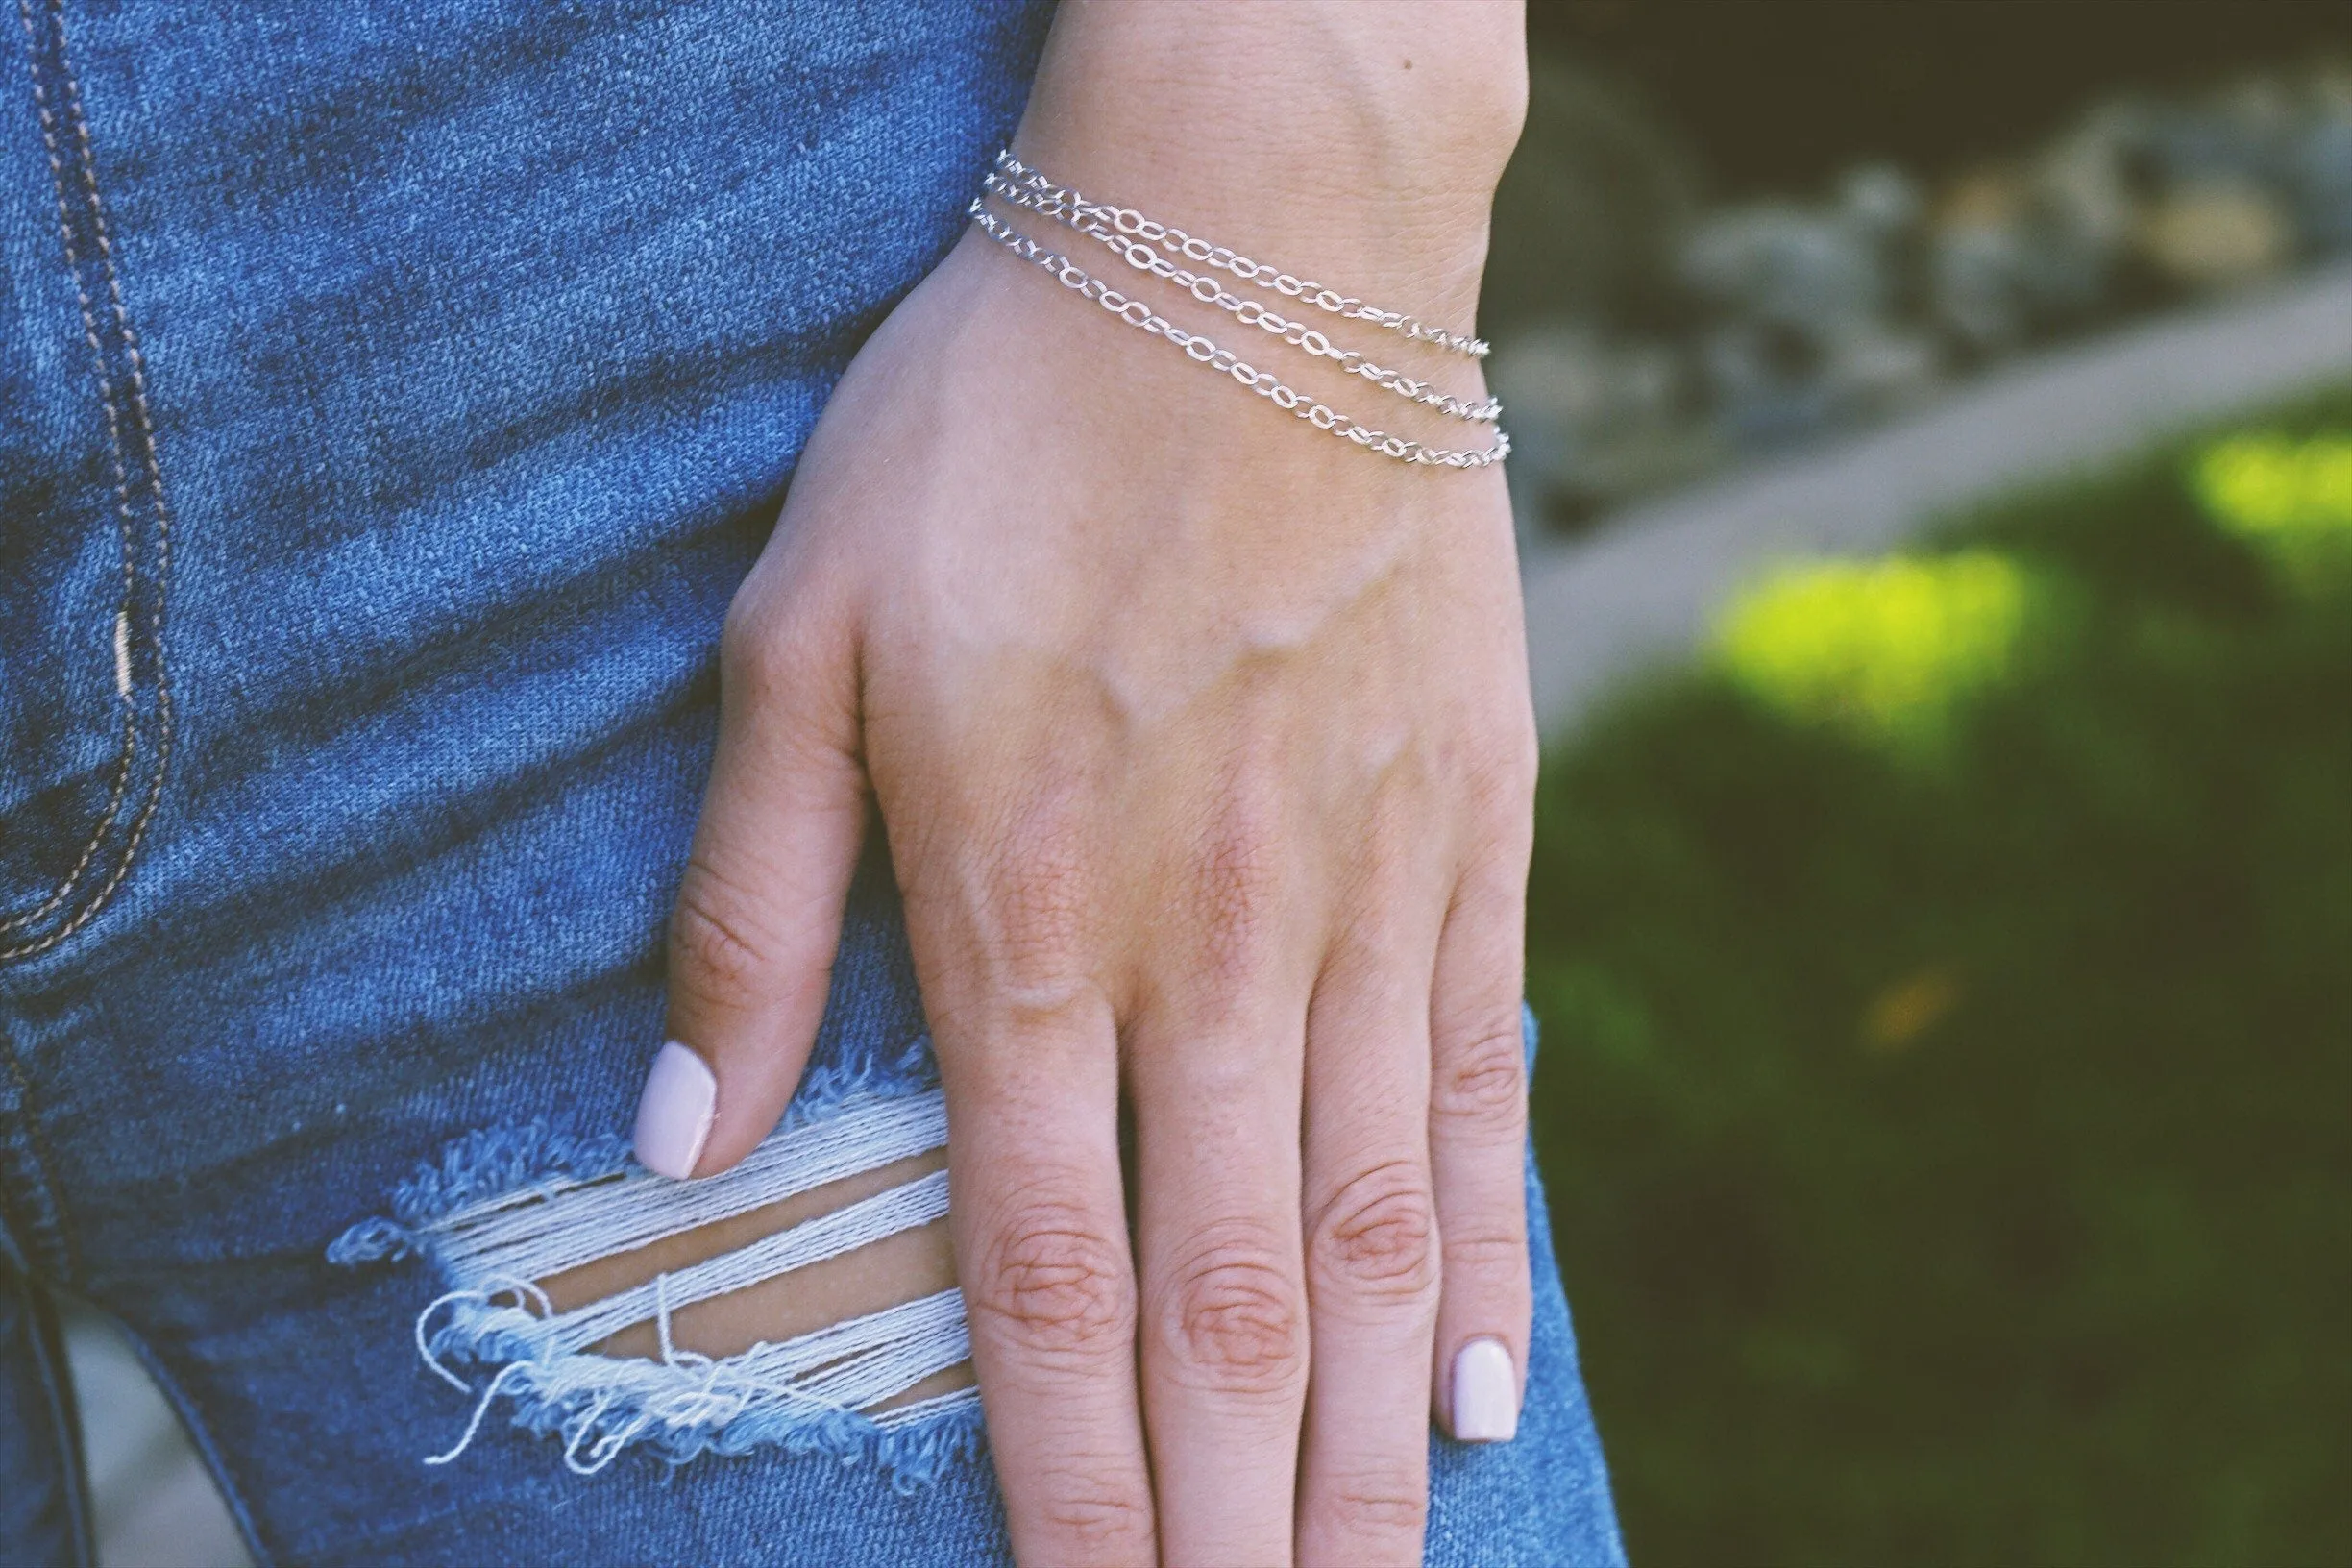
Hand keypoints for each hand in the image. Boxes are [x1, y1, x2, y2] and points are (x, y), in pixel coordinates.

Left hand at [652, 7, 1531, 1562]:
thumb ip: (748, 907)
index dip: (1062, 1481)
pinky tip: (1477, 1390)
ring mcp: (1366, 893)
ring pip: (1373, 1229)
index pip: (1040, 1274)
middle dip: (1229, 1518)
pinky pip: (1481, 1080)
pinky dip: (1486, 1253)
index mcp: (1026, 912)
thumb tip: (676, 1144)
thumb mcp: (801, 628)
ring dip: (1359, 1446)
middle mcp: (1212, 942)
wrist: (1248, 243)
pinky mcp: (1474, 826)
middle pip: (1224, 1299)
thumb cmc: (1000, 424)